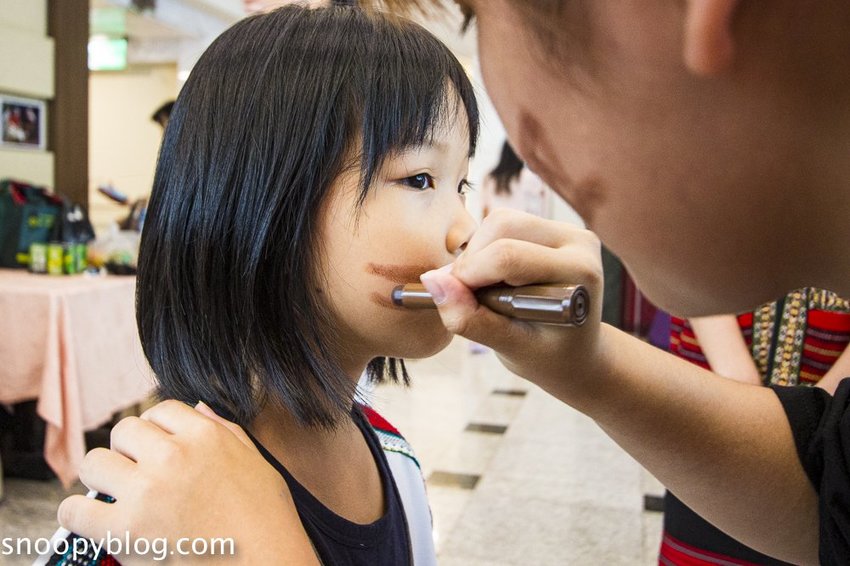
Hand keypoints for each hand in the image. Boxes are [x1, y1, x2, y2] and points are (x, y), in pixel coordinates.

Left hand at [57, 400, 317, 564]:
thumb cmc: (267, 522)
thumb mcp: (257, 464)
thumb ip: (227, 432)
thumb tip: (199, 408)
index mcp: (205, 436)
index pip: (160, 411)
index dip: (156, 430)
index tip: (154, 447)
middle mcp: (173, 455)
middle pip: (124, 431)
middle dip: (127, 451)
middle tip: (135, 474)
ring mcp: (146, 490)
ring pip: (93, 463)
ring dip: (101, 479)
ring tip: (114, 496)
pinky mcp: (125, 530)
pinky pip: (75, 510)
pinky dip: (79, 516)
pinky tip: (94, 523)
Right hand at [420, 209, 604, 403]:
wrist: (576, 353)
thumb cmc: (547, 356)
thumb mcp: (509, 348)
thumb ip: (470, 318)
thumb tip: (433, 281)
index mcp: (578, 274)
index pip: (508, 257)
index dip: (468, 274)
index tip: (453, 300)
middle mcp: (579, 243)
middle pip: (502, 226)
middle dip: (471, 260)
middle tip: (466, 295)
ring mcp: (569, 232)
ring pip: (500, 220)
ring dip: (477, 253)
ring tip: (483, 290)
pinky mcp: (555, 228)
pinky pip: (505, 224)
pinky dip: (486, 249)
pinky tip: (495, 279)